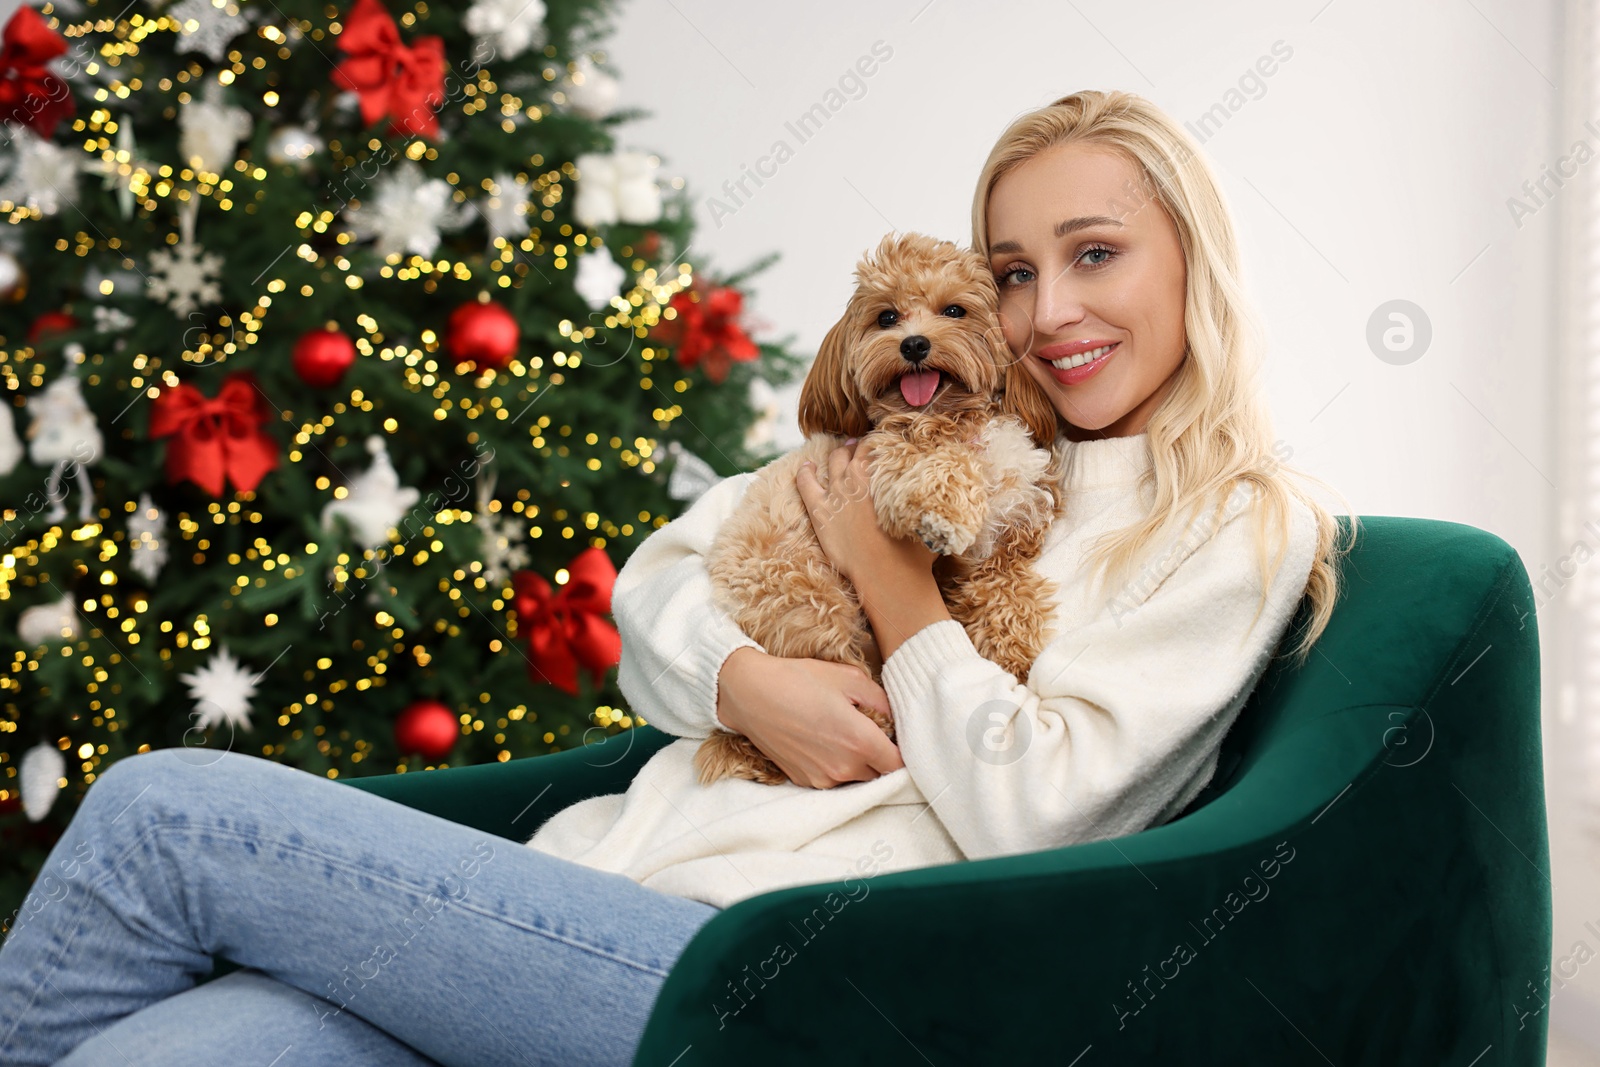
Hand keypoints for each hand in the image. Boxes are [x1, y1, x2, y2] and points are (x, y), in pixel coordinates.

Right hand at [716, 647, 903, 788]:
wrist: (749, 693)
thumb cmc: (798, 680)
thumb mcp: (849, 678)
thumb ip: (882, 700)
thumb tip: (895, 718)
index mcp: (860, 741)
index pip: (900, 765)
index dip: (904, 753)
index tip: (900, 739)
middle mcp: (844, 768)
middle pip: (880, 774)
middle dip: (881, 756)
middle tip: (871, 730)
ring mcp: (822, 778)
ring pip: (856, 778)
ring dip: (858, 762)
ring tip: (841, 732)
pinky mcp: (804, 780)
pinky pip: (832, 778)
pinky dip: (835, 764)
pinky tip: (821, 739)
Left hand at [795, 438, 937, 584]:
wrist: (886, 575)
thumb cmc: (912, 549)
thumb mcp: (930, 516)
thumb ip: (934, 496)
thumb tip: (953, 481)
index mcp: (880, 474)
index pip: (876, 447)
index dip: (879, 442)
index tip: (884, 441)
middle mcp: (856, 477)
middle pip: (854, 452)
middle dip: (858, 447)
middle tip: (862, 446)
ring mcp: (835, 493)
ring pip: (833, 462)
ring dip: (838, 454)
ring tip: (840, 450)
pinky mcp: (819, 512)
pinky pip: (806, 484)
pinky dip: (805, 472)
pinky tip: (806, 466)